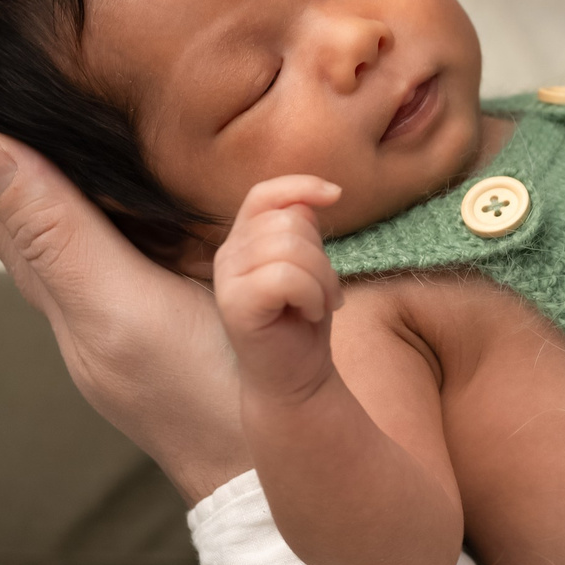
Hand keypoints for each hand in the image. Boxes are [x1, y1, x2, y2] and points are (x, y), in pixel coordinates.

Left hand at [0, 0, 251, 501]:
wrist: (276, 469)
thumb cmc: (203, 398)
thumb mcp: (125, 312)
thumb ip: (63, 234)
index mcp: (47, 269)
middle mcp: (69, 266)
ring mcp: (117, 273)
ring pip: (42, 176)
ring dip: (17, 105)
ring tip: (17, 33)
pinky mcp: (167, 276)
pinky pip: (102, 193)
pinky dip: (85, 140)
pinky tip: (116, 117)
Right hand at [214, 176, 346, 404]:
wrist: (295, 379)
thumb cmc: (302, 322)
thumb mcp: (309, 267)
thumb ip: (303, 231)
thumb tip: (316, 198)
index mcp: (243, 241)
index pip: (264, 194)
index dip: (300, 185)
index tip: (336, 195)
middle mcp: (229, 255)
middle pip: (288, 220)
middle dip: (323, 256)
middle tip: (326, 292)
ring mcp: (228, 280)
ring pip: (291, 247)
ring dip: (322, 279)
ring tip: (319, 304)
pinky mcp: (235, 305)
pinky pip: (286, 276)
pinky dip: (311, 295)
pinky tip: (309, 314)